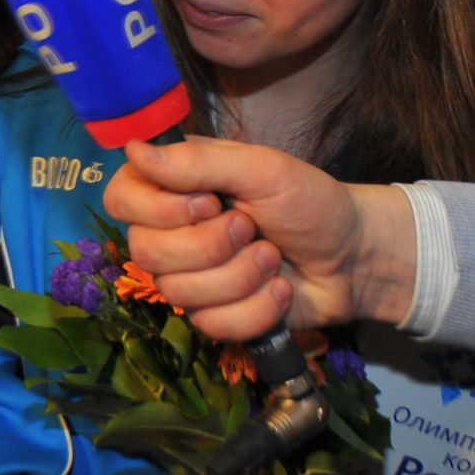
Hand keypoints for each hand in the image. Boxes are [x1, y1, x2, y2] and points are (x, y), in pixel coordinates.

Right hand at [107, 138, 414, 340]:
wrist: (355, 256)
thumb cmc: (309, 201)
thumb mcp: (260, 168)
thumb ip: (195, 162)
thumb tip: (132, 149)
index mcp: (171, 187)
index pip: (119, 200)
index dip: (159, 210)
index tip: (209, 202)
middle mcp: (170, 231)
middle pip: (146, 252)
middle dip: (211, 245)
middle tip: (251, 228)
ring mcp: (191, 277)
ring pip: (180, 293)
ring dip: (241, 276)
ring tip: (272, 257)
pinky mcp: (215, 316)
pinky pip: (212, 325)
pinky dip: (256, 309)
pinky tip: (279, 290)